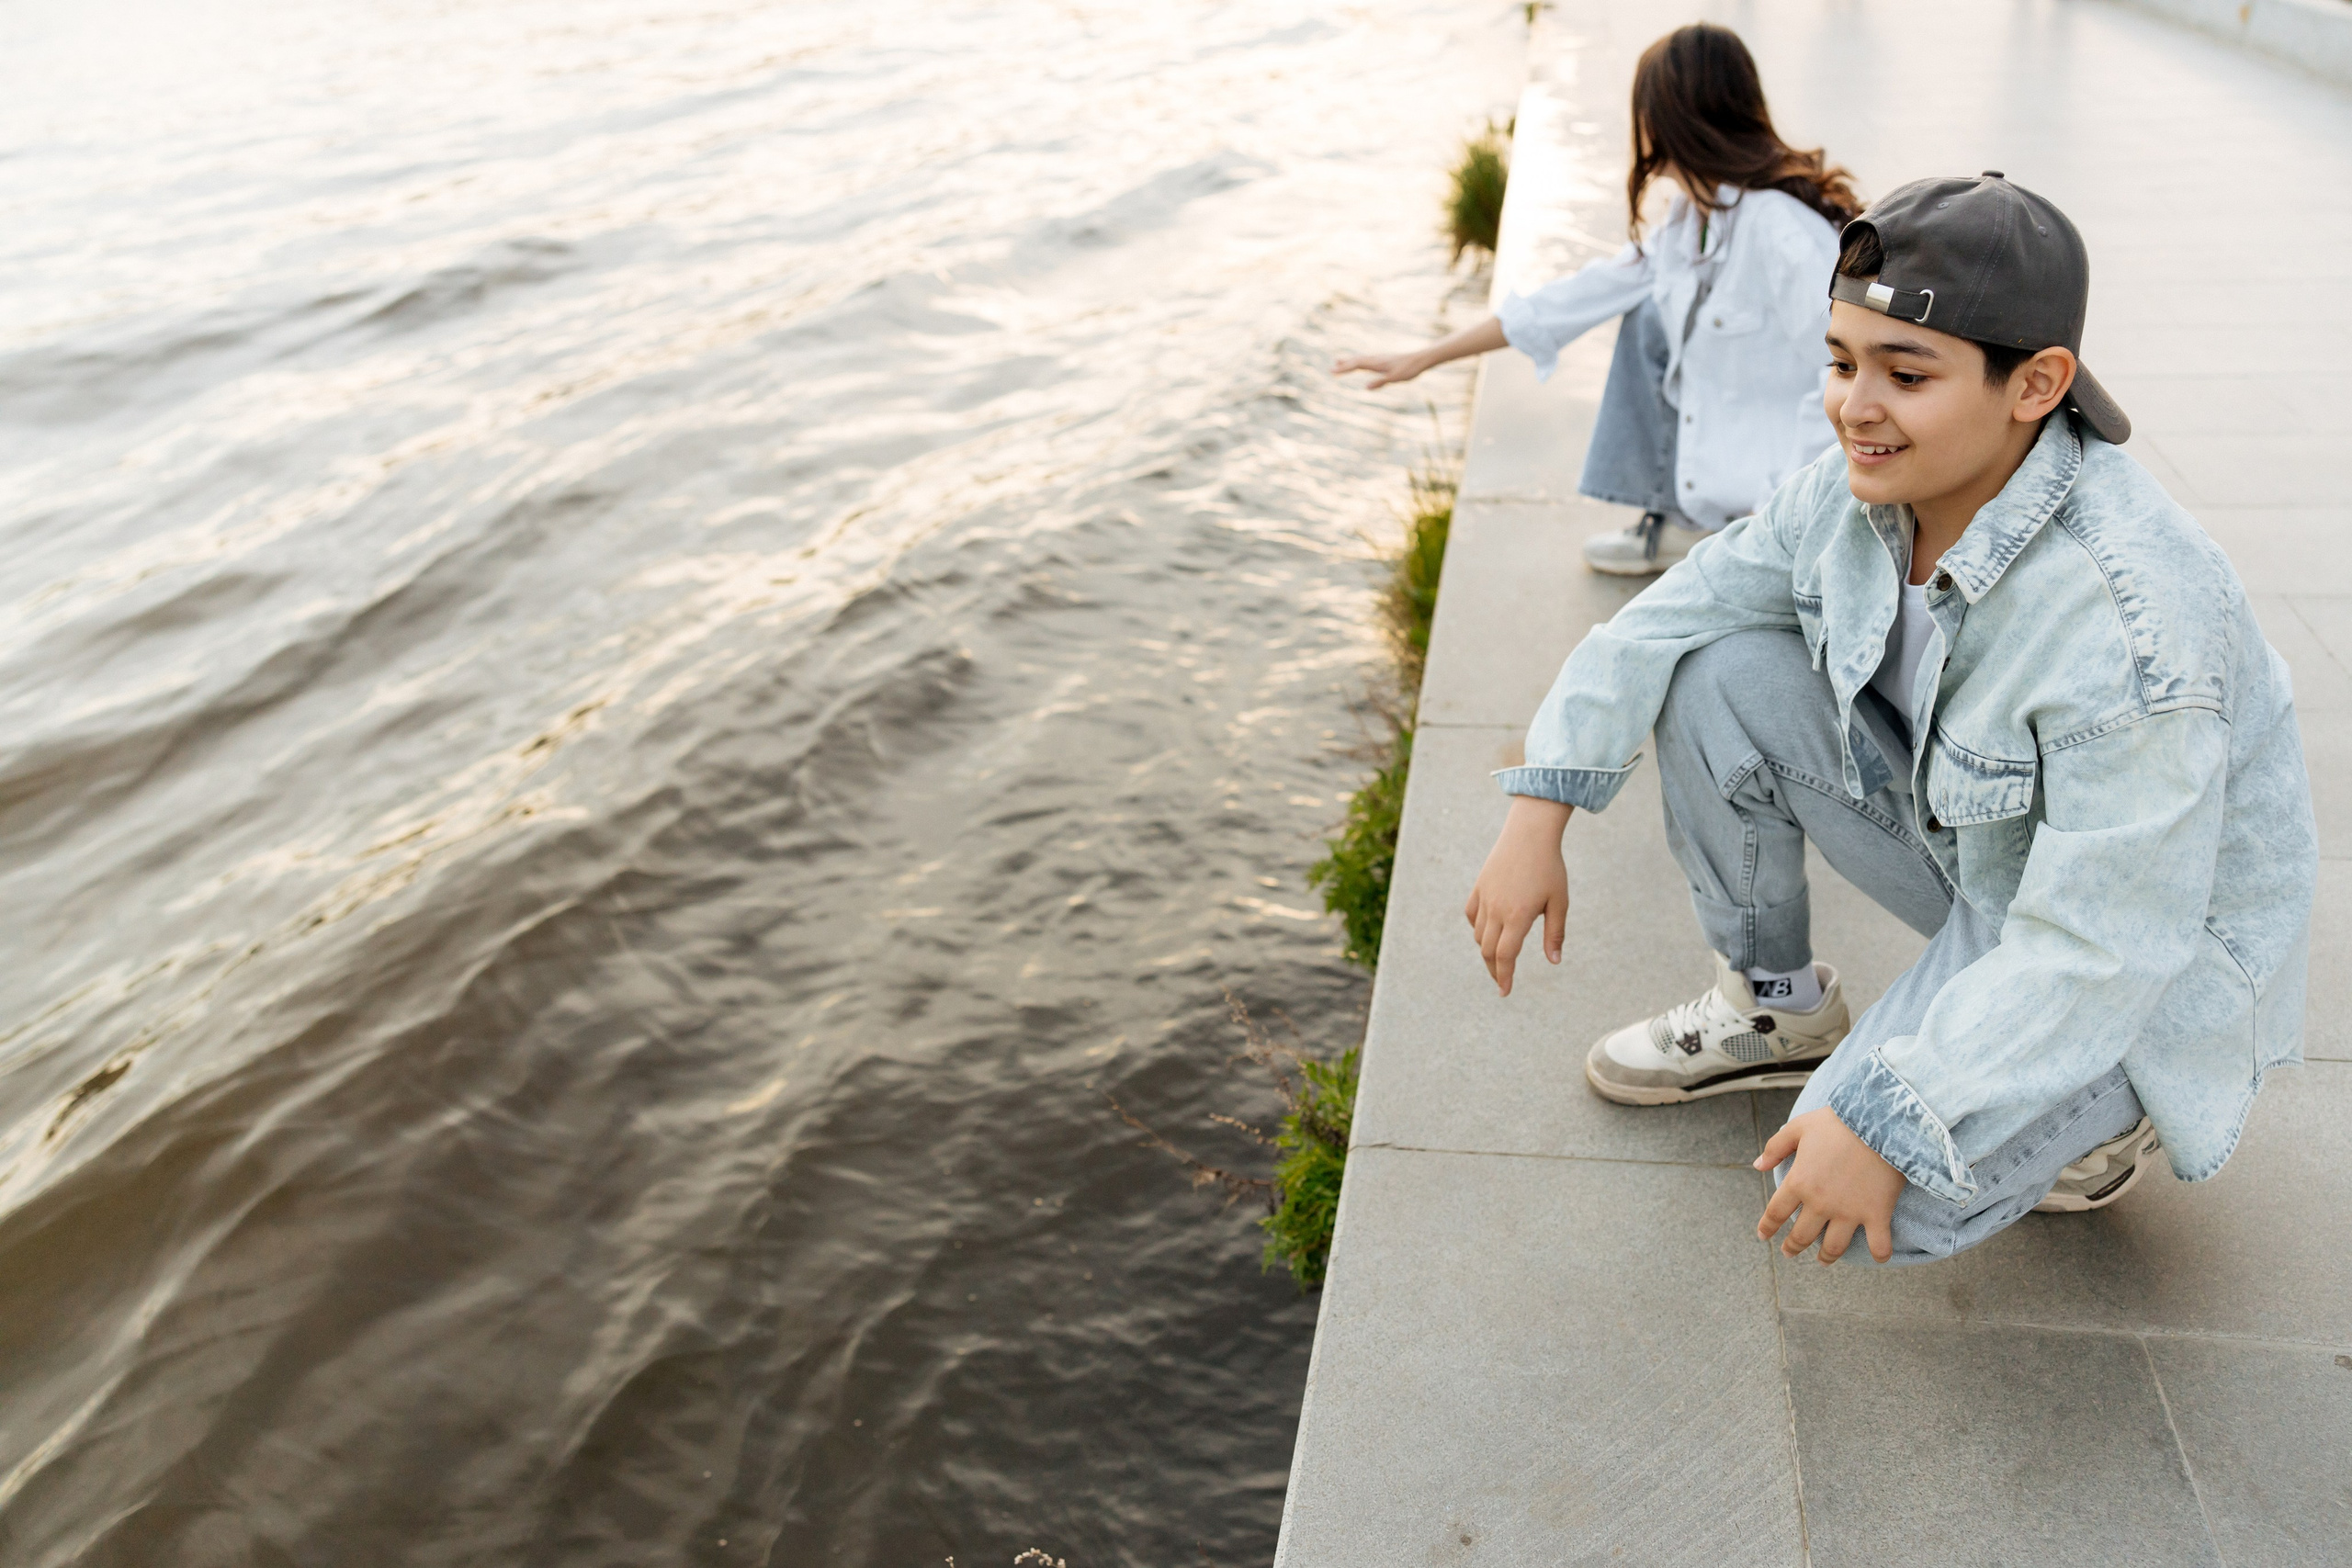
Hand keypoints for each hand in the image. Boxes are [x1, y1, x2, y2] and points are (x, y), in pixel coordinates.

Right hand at [1332, 349, 1430, 388]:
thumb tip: (1366, 387)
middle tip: (1330, 370)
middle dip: (1343, 365)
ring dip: (1349, 362)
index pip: (1356, 365)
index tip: (1333, 371)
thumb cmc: (1408, 369)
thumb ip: (1380, 382)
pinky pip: (1366, 361)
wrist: (1419, 360)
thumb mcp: (1395, 378)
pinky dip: (1358, 362)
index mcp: (1377, 363)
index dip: (1344, 369)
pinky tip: (1358, 364)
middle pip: (1356, 361)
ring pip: (1360, 359)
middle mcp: (1376, 359)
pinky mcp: (1383, 361)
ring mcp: (1379, 359)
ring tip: (1338, 362)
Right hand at [1462, 796, 1571, 995]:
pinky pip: (1471, 915)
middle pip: (1489, 951)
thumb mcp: (1559, 902)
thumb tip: (1554, 961)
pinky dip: (1477, 928)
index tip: (1505, 991)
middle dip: (1495, 970)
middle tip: (1502, 981)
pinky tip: (1488, 930)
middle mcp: (1497, 910)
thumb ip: (1555, 933)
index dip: (1504, 976)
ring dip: (1487, 950)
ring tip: (1499, 956)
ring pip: (1479, 935)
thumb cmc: (1549, 867)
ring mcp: (1485, 898)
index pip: (1506, 956)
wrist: (1529, 834)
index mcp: (1517, 916)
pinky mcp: (1479, 887)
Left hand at [1754, 1108, 1904, 1263]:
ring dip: (1827, 1257)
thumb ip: (1775, 1147)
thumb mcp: (1799, 1127)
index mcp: (1799, 1182)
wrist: (1880, 1121)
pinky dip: (1879, 1254)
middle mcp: (1821, 1203)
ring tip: (1823, 1261)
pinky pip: (1878, 1245)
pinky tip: (1878, 1258)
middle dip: (1792, 1247)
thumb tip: (1757, 1165)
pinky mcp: (1877, 1214)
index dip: (1767, 1227)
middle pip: (1801, 1236)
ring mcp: (1849, 1212)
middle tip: (1789, 1252)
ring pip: (1834, 1247)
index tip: (1763, 1236)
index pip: (1776, 1213)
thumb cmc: (1837, 1121)